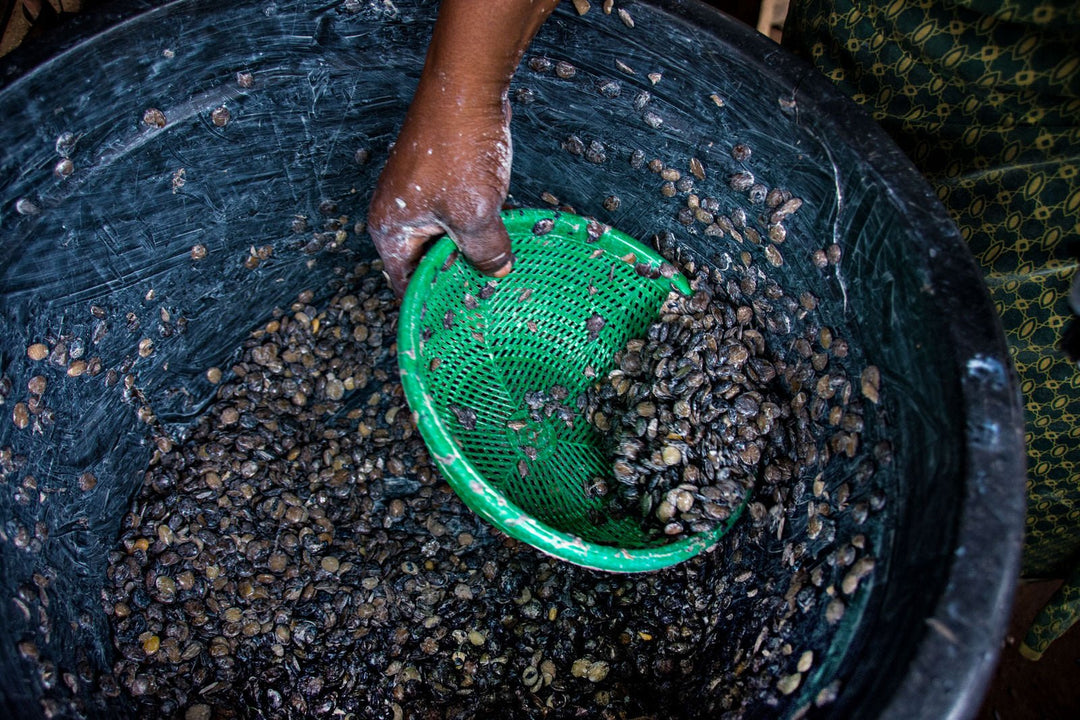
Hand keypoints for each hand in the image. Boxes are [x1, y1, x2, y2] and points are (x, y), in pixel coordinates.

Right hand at [368, 89, 514, 295]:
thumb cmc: (457, 147)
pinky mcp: (441, 180)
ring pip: (445, 240)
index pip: (405, 285)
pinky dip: (477, 230)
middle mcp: (399, 215)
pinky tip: (502, 239)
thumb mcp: (474, 214)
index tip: (458, 324)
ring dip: (471, 253)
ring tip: (499, 273)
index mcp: (391, 230)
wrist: (467, 88)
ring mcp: (420, 196)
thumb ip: (484, 252)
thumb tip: (496, 272)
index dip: (431, 305)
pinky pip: (457, 217)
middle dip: (456, 280)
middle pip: (425, 264)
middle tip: (488, 301)